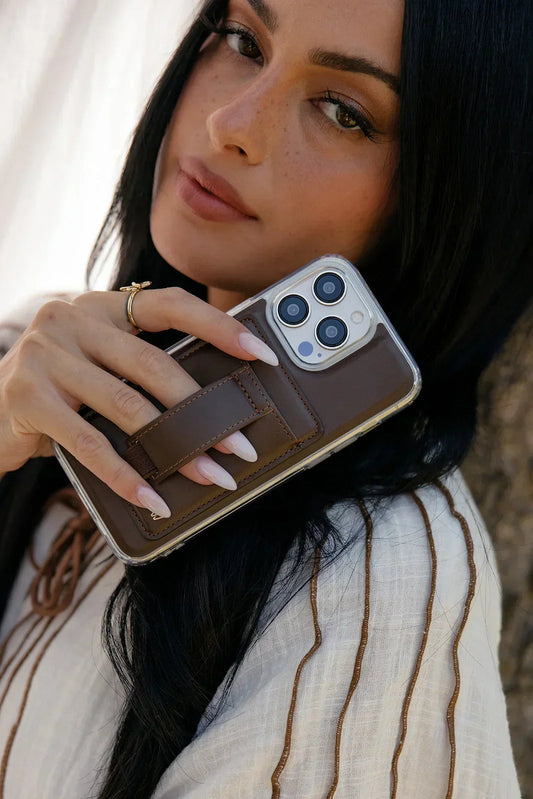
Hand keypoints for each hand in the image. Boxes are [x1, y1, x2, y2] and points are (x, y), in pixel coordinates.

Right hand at [0, 287, 277, 517]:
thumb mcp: (99, 365)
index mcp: (100, 307)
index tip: (261, 353)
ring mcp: (45, 356)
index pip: (170, 305)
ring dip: (176, 449)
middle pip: (154, 365)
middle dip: (204, 411)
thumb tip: (215, 410)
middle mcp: (70, 319)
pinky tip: (153, 499)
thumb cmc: (58, 389)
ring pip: (128, 407)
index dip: (219, 326)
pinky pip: (90, 443)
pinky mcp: (27, 397)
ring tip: (210, 477)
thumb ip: (141, 371)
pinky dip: (126, 477)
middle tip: (240, 446)